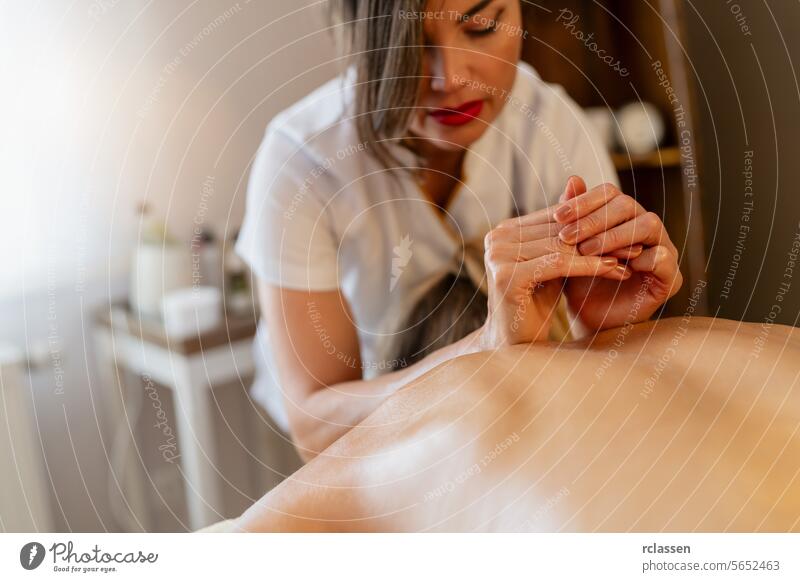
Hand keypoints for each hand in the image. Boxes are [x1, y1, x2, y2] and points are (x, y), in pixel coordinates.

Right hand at [478, 199, 627, 346]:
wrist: (517, 348)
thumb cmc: (536, 306)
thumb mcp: (552, 262)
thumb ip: (561, 230)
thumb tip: (577, 182)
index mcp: (503, 231)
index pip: (554, 219)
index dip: (591, 225)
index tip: (626, 232)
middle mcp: (496, 239)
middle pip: (559, 232)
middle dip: (599, 239)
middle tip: (635, 246)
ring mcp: (498, 256)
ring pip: (562, 247)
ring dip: (601, 253)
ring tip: (630, 259)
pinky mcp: (507, 275)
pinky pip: (559, 264)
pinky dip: (591, 266)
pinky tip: (616, 271)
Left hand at [555, 176, 683, 332]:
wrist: (587, 319)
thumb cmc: (578, 280)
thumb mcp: (569, 248)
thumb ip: (572, 215)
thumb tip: (572, 178)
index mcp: (622, 216)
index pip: (609, 193)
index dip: (584, 201)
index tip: (558, 217)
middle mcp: (645, 227)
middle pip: (628, 204)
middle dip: (595, 219)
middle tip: (567, 237)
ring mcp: (662, 249)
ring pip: (648, 224)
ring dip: (615, 236)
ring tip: (586, 252)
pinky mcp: (670, 277)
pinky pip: (664, 258)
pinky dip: (641, 259)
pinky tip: (615, 267)